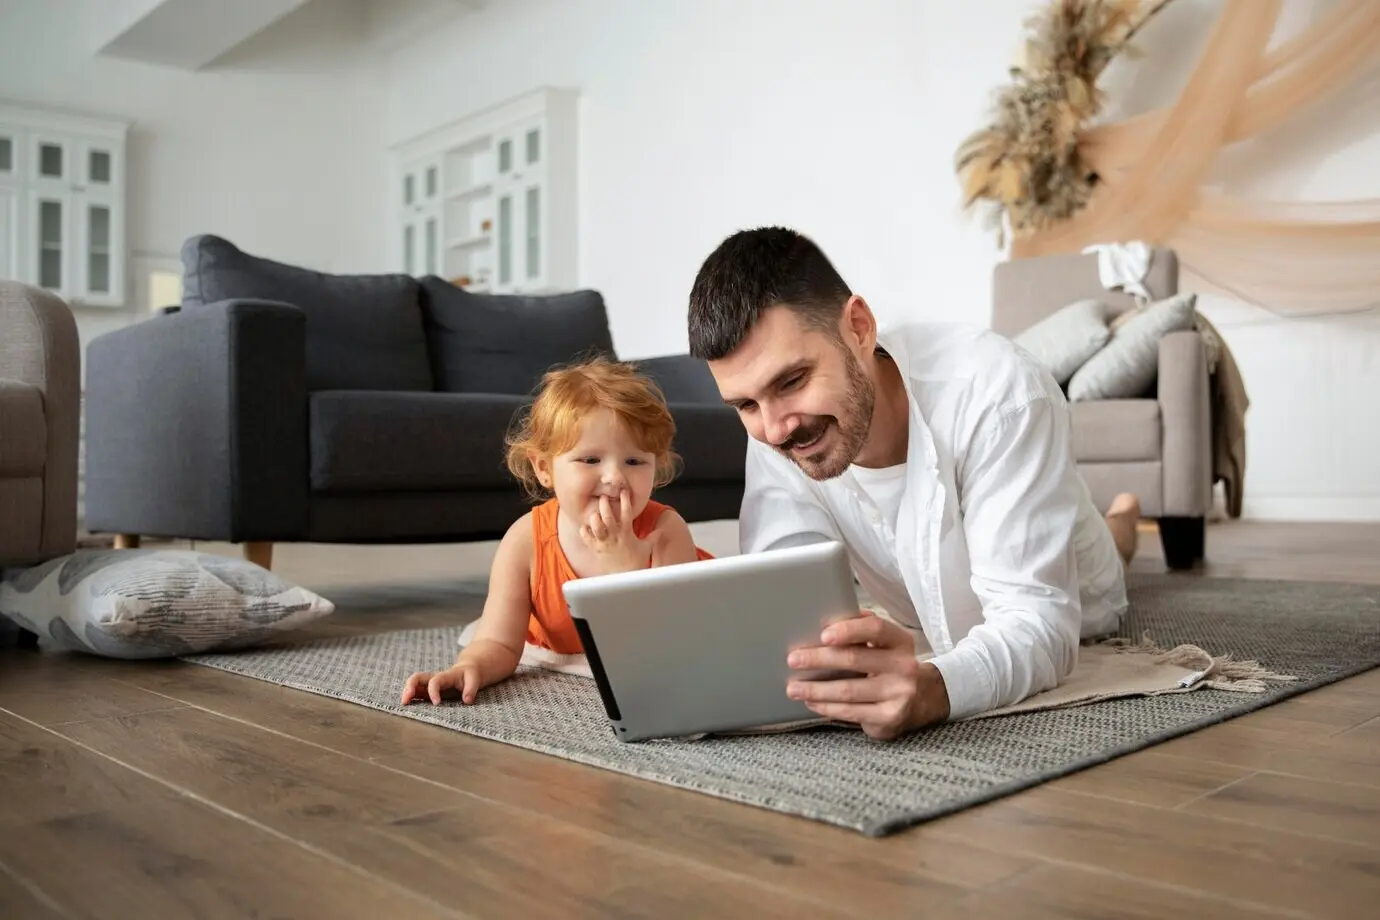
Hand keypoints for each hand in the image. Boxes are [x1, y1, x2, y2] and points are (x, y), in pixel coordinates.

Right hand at [400, 664, 483, 705]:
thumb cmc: (470, 675)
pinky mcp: (428, 689)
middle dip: (409, 687)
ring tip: (403, 705)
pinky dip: (410, 698)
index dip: (433, 691)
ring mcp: (429, 683)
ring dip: (407, 693)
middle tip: (405, 701)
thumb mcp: (474, 679)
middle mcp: (435, 678)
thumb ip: (471, 689)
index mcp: (447, 675)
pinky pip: (416, 691)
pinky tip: (408, 705)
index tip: (436, 704)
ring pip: (414, 684)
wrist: (468, 668)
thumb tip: (467, 700)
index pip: (435, 681)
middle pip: (417, 677)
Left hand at [579, 489, 660, 573]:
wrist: (625, 577)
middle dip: (605, 504)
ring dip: (594, 517)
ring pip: (596, 525)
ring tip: (594, 512)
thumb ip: (653, 537)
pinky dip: (584, 530)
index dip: (625, 500)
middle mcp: (615, 536)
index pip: (627, 512)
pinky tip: (586, 526)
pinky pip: (586, 536)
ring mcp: (604, 542)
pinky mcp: (595, 549)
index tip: (623, 491)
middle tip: (603, 497)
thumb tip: (661, 530)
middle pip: (608, 516)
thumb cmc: (636, 562)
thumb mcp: (646, 547)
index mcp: (627, 533)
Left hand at [785, 611, 949, 739]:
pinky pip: (851, 712)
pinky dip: (827, 707)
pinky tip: (811, 702)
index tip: (823, 634)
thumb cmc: (894, 665)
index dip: (848, 630)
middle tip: (793, 659)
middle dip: (818, 659)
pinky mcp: (889, 717)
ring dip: (815, 689)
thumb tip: (829, 618)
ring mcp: (898, 694)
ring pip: (848, 690)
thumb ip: (863, 630)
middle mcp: (903, 666)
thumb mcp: (888, 644)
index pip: (875, 629)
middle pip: (855, 659)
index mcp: (900, 642)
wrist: (926, 699)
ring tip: (793, 687)